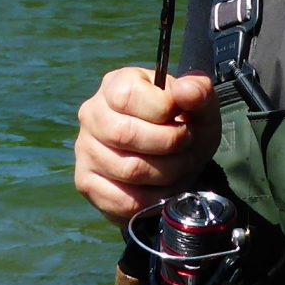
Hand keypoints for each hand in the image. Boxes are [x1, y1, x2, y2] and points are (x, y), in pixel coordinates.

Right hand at [74, 66, 219, 224]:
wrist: (175, 163)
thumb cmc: (183, 126)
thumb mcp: (199, 107)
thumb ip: (198, 92)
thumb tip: (186, 91)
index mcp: (115, 85)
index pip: (128, 95)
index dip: (163, 110)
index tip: (181, 117)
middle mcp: (92, 114)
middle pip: (125, 134)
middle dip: (169, 144)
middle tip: (185, 145)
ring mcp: (85, 149)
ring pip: (128, 170)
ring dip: (167, 172)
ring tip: (177, 165)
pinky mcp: (86, 182)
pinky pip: (122, 199)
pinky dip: (153, 198)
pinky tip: (161, 187)